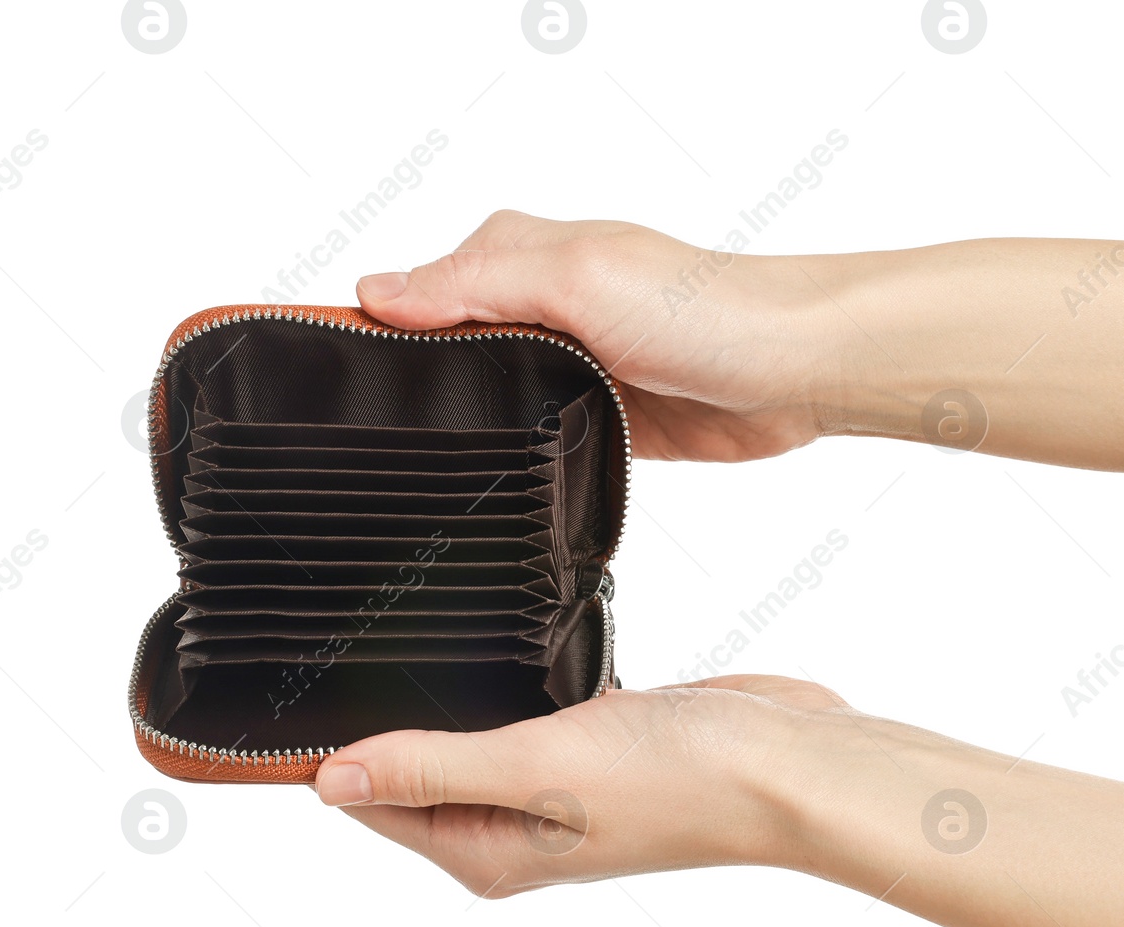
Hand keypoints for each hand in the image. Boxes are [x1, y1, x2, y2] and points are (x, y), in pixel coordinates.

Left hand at [314, 675, 860, 897]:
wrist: (785, 762)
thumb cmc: (679, 781)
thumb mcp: (536, 771)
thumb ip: (431, 769)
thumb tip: (327, 779)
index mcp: (487, 851)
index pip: (372, 802)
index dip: (331, 750)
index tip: (296, 686)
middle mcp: (516, 826)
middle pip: (415, 770)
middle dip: (386, 714)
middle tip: (349, 640)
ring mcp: (559, 785)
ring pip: (470, 736)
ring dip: (448, 696)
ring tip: (412, 635)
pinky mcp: (596, 743)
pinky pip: (524, 713)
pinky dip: (507, 684)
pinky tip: (499, 648)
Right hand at [355, 212, 842, 462]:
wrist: (792, 369)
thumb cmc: (701, 307)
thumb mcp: (572, 277)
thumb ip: (474, 285)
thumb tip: (378, 292)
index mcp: (520, 255)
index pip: (418, 286)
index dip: (375, 324)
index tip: (332, 369)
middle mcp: (540, 306)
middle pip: (446, 349)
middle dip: (418, 383)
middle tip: (380, 429)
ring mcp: (571, 366)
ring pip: (489, 398)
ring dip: (470, 422)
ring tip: (432, 458)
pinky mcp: (602, 419)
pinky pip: (536, 439)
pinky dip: (517, 454)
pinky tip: (495, 474)